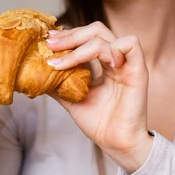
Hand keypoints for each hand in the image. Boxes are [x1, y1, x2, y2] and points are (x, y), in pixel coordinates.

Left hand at [45, 22, 152, 173]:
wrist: (116, 144)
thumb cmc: (100, 124)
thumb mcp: (72, 100)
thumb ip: (58, 85)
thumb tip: (36, 74)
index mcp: (105, 63)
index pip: (87, 37)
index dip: (68, 35)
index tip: (48, 41)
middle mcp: (117, 60)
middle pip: (95, 30)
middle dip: (70, 36)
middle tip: (50, 45)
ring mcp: (127, 64)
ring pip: (105, 37)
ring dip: (79, 46)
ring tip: (62, 62)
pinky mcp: (138, 71)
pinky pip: (130, 44)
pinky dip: (111, 49)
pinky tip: (95, 64)